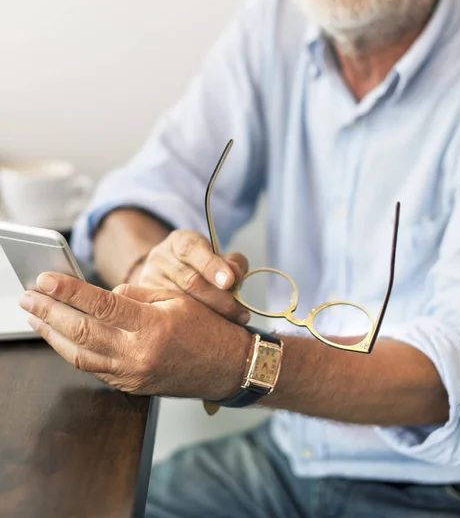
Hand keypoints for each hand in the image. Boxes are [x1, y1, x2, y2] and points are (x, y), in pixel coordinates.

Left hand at [19, 272, 250, 397]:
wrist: (228, 367)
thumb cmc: (209, 329)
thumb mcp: (177, 300)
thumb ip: (137, 295)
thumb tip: (106, 295)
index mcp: (152, 327)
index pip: (101, 304)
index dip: (69, 291)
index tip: (45, 278)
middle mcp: (137, 354)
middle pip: (81, 331)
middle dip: (49, 312)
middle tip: (28, 296)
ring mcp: (131, 374)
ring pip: (79, 354)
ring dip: (52, 334)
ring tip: (35, 316)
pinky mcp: (130, 385)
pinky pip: (93, 367)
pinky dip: (72, 350)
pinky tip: (61, 337)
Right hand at [130, 230, 249, 324]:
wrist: (165, 271)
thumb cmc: (199, 264)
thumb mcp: (217, 255)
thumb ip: (231, 262)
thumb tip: (236, 275)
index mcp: (180, 242)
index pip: (193, 250)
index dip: (212, 266)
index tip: (230, 281)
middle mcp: (160, 259)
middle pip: (190, 281)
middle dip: (219, 299)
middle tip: (240, 313)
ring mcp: (149, 282)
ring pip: (181, 302)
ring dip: (211, 315)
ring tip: (233, 324)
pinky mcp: (145, 304)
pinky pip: (171, 317)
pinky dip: (195, 326)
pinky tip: (213, 334)